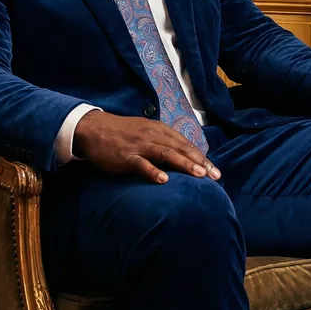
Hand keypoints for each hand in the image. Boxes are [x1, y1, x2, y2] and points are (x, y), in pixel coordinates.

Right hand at [73, 110, 221, 184]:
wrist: (95, 129)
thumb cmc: (123, 133)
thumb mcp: (146, 132)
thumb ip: (163, 142)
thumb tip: (183, 156)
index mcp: (160, 130)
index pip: (186, 144)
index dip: (201, 157)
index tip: (215, 171)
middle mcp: (153, 135)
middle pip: (181, 148)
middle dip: (200, 162)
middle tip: (215, 176)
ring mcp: (140, 145)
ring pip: (166, 154)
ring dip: (184, 164)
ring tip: (199, 175)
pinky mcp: (126, 156)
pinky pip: (142, 164)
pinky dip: (153, 171)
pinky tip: (164, 181)